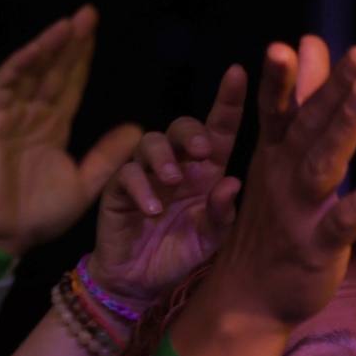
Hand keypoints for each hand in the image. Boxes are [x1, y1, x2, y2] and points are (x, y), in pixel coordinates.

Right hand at [0, 6, 142, 259]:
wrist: (5, 236)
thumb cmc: (39, 215)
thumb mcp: (87, 183)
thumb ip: (108, 155)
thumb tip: (138, 129)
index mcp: (51, 128)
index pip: (68, 84)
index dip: (81, 58)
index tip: (96, 31)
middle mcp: (29, 116)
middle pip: (52, 71)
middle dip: (69, 43)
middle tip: (88, 13)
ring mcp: (7, 117)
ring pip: (30, 72)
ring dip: (48, 46)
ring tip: (70, 22)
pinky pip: (5, 86)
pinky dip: (21, 64)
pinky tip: (40, 45)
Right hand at [88, 64, 247, 306]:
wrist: (141, 282)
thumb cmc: (182, 254)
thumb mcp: (213, 237)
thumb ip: (222, 212)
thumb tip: (229, 182)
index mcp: (208, 171)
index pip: (220, 128)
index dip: (228, 100)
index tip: (238, 73)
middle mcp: (178, 166)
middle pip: (182, 127)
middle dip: (191, 132)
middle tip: (203, 151)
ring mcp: (145, 176)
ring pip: (149, 143)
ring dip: (163, 157)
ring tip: (173, 180)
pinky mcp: (117, 191)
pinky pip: (126, 176)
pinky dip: (140, 188)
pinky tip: (152, 209)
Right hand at [207, 37, 355, 328]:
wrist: (246, 297)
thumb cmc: (269, 223)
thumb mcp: (277, 159)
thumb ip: (295, 99)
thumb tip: (309, 44)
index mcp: (270, 156)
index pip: (276, 111)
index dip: (280, 80)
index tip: (288, 45)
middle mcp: (280, 178)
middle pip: (307, 128)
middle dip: (331, 91)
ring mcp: (297, 212)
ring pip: (323, 164)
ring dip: (344, 129)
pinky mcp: (317, 246)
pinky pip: (345, 219)